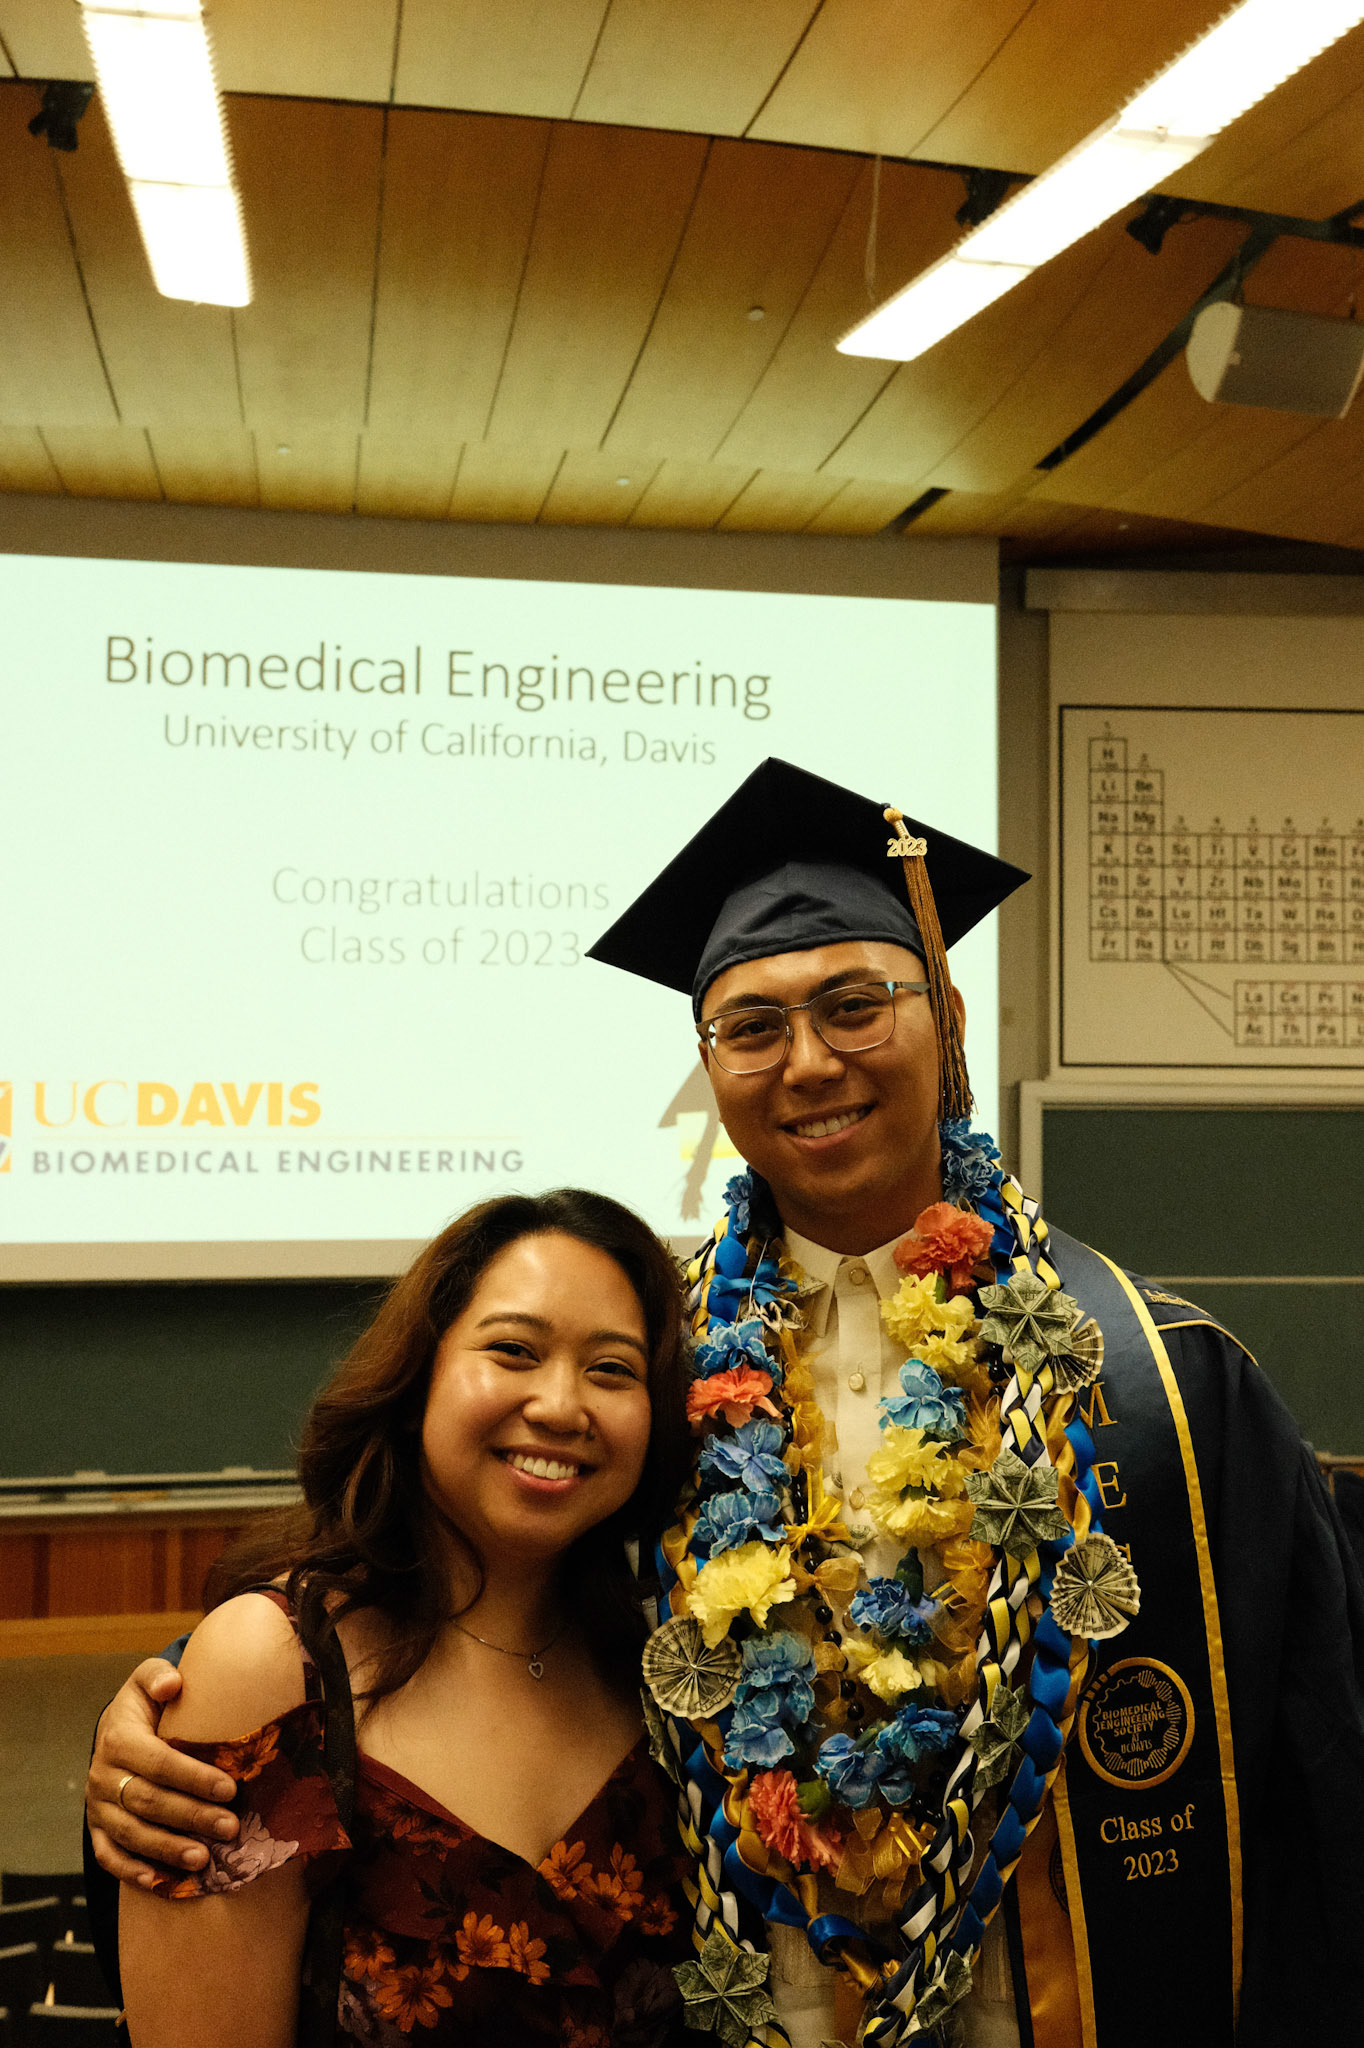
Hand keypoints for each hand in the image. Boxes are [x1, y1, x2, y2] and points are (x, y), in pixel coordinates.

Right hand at [86, 1660, 239, 1885]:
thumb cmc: (146, 1705)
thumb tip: (172, 1685)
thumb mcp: (148, 1680)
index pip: (159, 1762)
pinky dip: (132, 1871)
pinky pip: (109, 1856)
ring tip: (205, 1859)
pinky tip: (161, 1882)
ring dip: (168, 1849)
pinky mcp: (96, 1829)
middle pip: (148, 1802)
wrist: (115, 1729)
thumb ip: (158, 1676)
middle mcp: (102, 1775)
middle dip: (191, 1816)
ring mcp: (97, 1806)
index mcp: (118, 1738)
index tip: (231, 1787)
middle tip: (230, 1827)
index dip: (194, 1777)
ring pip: (131, 1834)